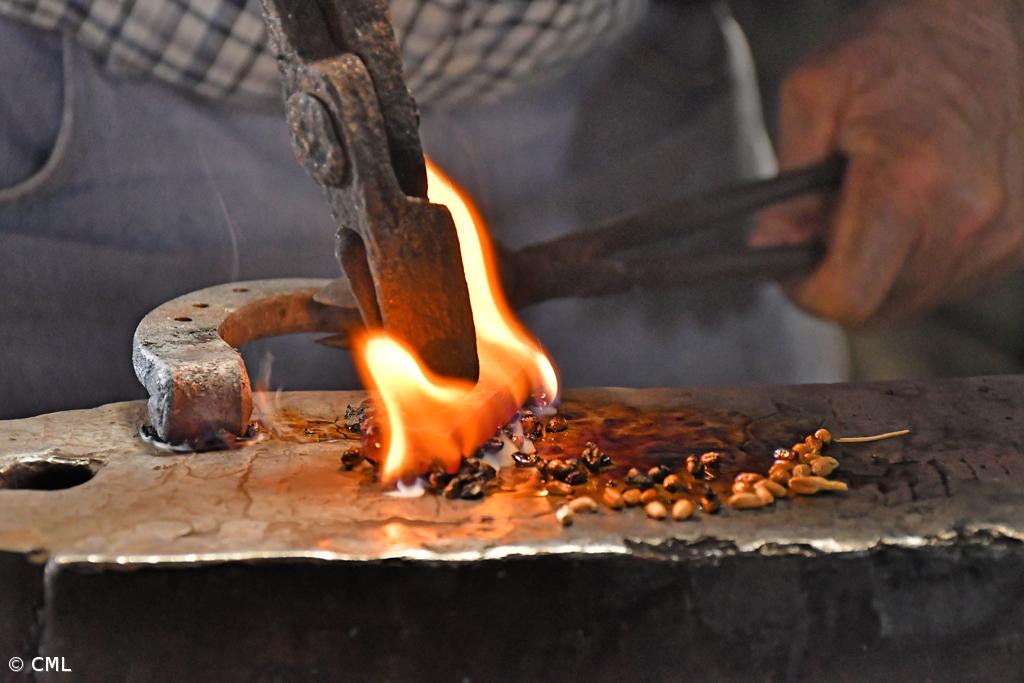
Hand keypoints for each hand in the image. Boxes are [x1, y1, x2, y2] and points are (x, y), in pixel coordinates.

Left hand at [751, 0, 1023, 325]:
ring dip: (880, 269)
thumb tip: (771, 248)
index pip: (849, 298)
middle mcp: (967, 215)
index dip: (807, 293)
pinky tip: (913, 209)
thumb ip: (785, 186)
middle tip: (829, 223)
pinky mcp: (1020, 237)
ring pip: (913, 300)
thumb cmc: (893, 49)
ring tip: (874, 205)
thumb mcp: (812, 94)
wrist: (981, 22)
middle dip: (840, 276)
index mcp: (910, 182)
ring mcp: (1003, 231)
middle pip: (878, 307)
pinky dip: (919, 259)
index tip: (792, 266)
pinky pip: (949, 281)